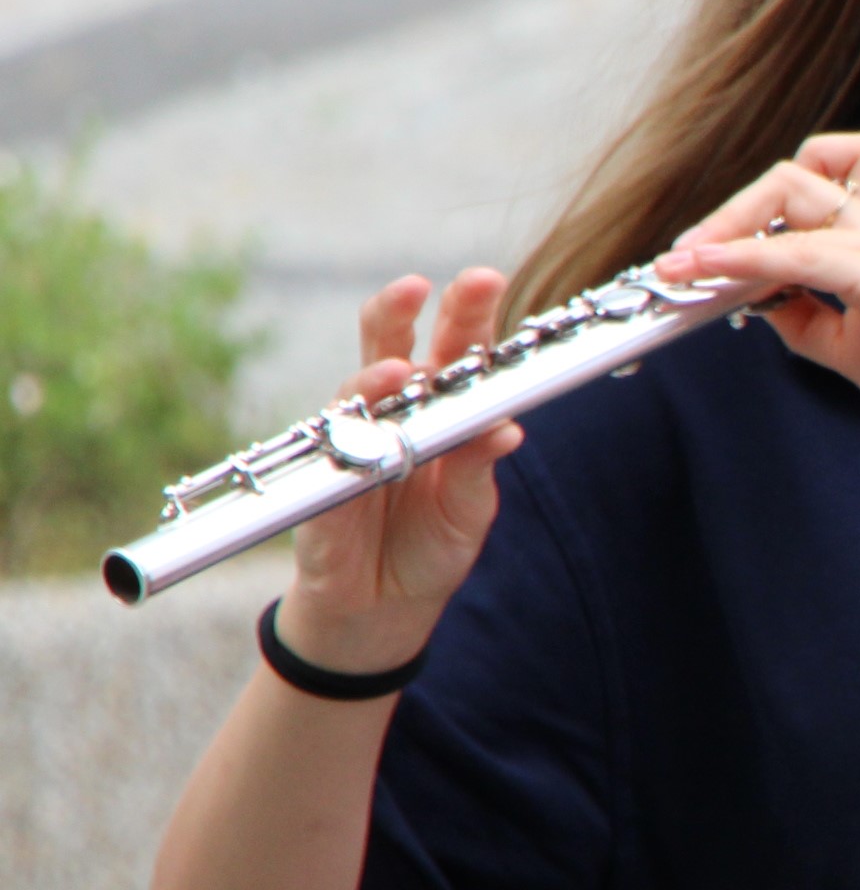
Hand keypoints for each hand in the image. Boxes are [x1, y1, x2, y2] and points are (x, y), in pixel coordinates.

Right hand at [280, 271, 525, 672]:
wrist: (381, 611)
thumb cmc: (430, 544)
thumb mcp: (469, 508)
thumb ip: (478, 467)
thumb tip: (510, 429)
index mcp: (434, 411)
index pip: (451, 351)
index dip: (464, 313)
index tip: (482, 278)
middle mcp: (388, 418)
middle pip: (392, 349)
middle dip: (404, 313)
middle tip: (421, 285)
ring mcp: (348, 448)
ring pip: (351, 398)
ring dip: (372, 380)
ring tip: (400, 369)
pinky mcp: (320, 493)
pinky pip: (331, 466)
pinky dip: (346, 453)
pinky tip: (362, 441)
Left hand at [653, 134, 859, 460]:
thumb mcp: (858, 353)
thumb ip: (813, 325)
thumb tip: (761, 307)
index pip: (815, 188)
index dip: (754, 217)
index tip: (710, 262)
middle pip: (793, 178)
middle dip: (728, 213)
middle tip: (686, 259)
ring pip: (790, 197)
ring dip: (723, 230)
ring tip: (680, 266)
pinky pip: (803, 253)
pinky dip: (747, 259)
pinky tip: (711, 274)